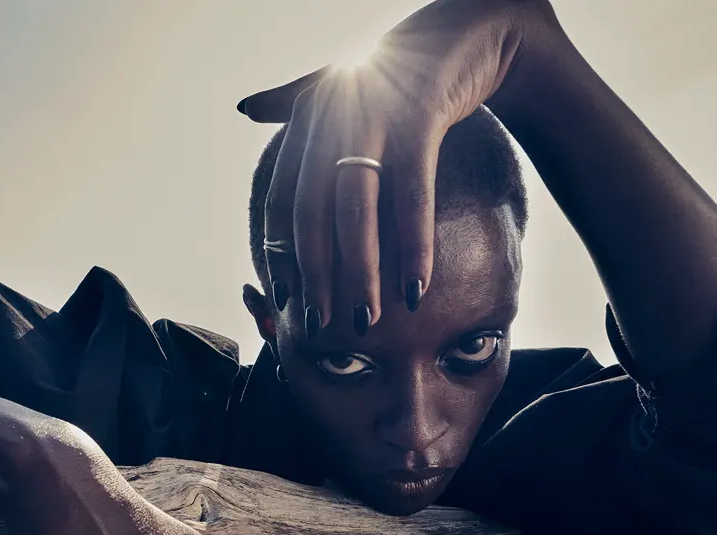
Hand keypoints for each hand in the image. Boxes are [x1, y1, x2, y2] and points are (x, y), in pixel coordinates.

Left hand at [239, 0, 558, 331]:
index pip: (282, 200)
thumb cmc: (404, 65)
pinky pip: (412, 194)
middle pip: (313, 213)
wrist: (472, 27)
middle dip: (316, 274)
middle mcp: (332, 114)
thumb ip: (292, 100)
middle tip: (324, 324)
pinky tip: (414, 288)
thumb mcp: (340, 81)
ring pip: (357, 209)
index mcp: (309, 115)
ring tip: (366, 319)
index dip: (284, 254)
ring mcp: (373, 114)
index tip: (289, 302)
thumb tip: (244, 108)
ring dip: (361, 271)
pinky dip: (413, 245)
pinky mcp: (419, 116)